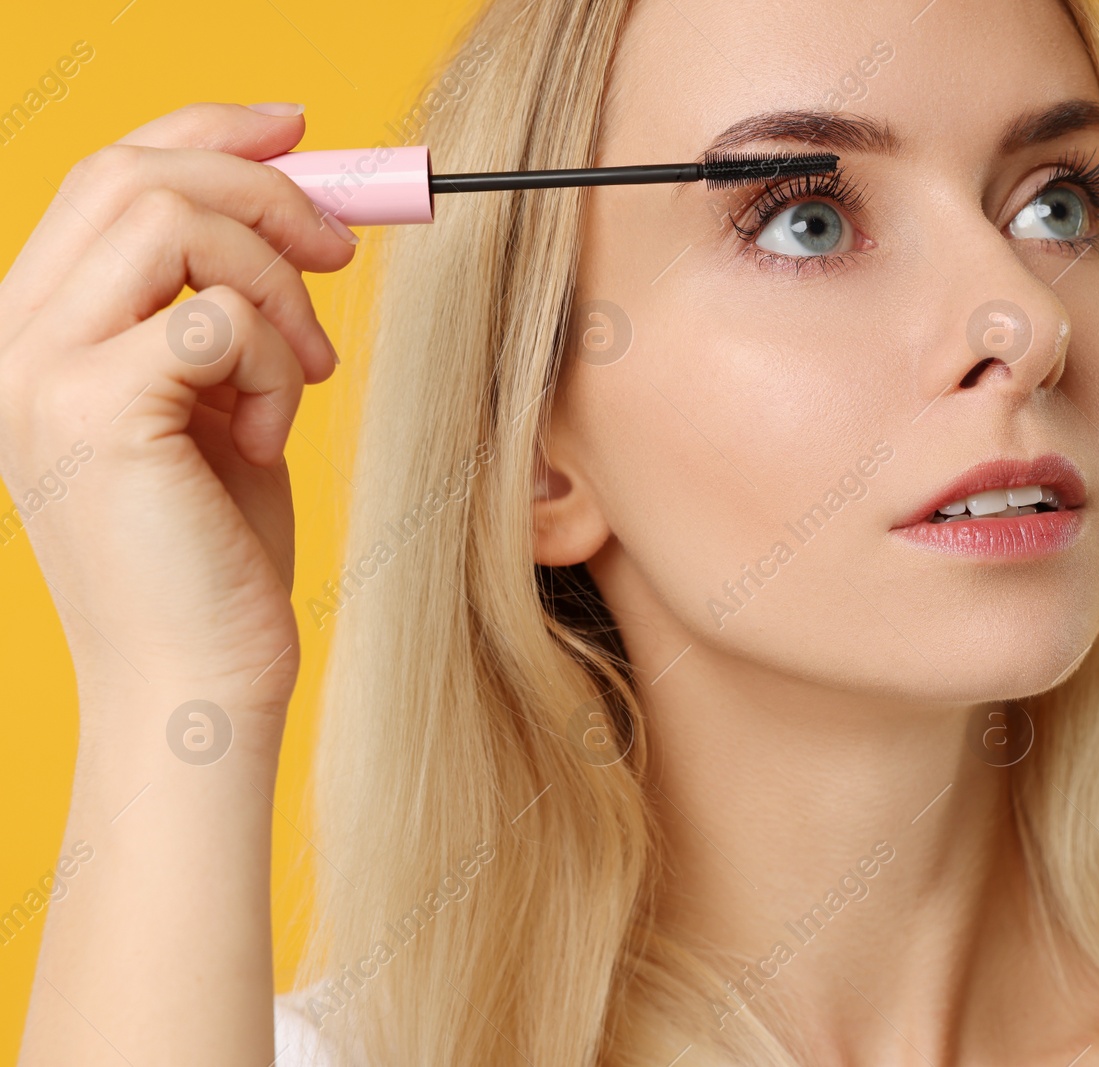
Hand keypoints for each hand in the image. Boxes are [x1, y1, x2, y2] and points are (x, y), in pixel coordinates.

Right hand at [0, 102, 357, 716]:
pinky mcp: (94, 414)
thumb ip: (223, 309)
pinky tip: (271, 433)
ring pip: (177, 226)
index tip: (300, 132)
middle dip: (264, 195)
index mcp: (37, 329)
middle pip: (137, 176)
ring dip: (275, 293)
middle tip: (338, 255)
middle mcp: (13, 341)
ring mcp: (39, 375)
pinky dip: (274, 360)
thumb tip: (301, 210)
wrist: (195, 679)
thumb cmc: (212, 551)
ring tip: (301, 380)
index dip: (208, 131)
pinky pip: (215, 314)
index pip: (109, 174)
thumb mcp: (212, 403)